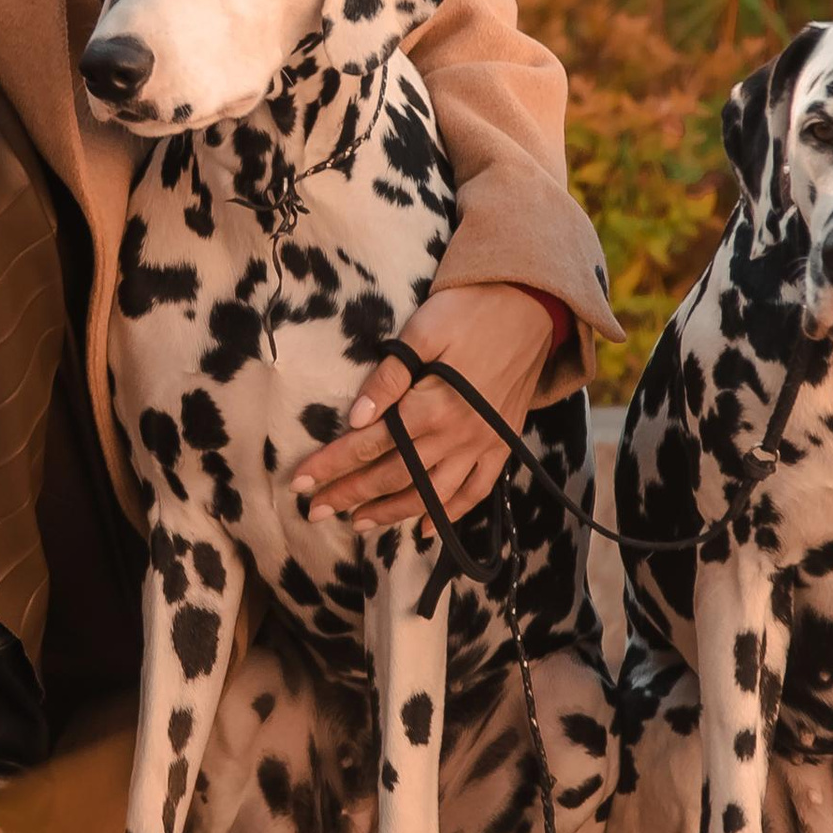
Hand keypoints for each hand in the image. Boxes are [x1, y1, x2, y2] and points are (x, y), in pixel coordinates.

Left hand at [290, 282, 561, 533]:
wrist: (532, 306)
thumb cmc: (470, 310)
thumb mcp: (422, 331)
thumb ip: (389, 377)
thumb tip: (357, 419)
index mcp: (432, 406)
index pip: (370, 444)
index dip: (332, 465)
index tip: (300, 482)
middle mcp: (458, 435)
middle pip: (394, 475)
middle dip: (350, 495)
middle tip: (315, 511)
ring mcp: (483, 445)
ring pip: (431, 493)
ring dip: (391, 512)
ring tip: (358, 523)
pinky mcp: (503, 445)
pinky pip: (476, 491)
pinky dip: (450, 513)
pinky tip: (424, 526)